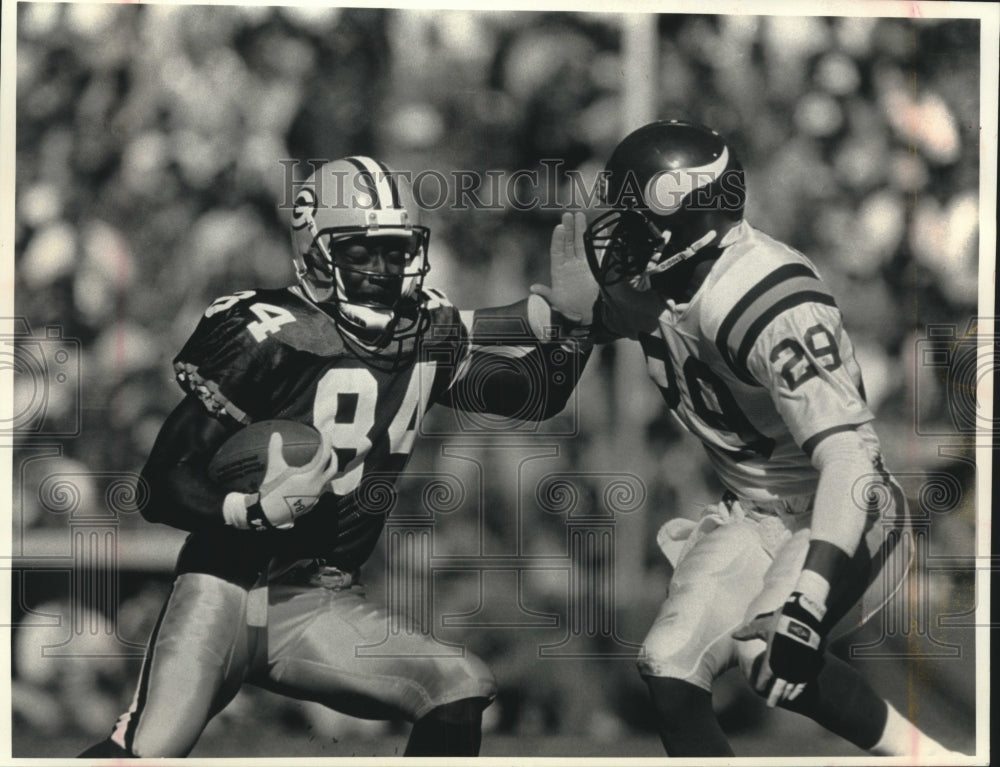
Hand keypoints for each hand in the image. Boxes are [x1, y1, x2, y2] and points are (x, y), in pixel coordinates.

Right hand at [225, 432, 337, 529]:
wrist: (268, 513)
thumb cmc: (272, 490)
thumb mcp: (274, 468)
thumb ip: (276, 449)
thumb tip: (276, 434)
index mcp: (311, 476)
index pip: (325, 456)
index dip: (327, 443)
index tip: (326, 434)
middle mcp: (317, 486)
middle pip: (332, 469)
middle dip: (333, 457)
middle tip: (329, 449)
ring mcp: (315, 497)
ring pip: (327, 481)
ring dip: (326, 471)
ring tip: (320, 464)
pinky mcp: (311, 504)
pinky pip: (319, 491)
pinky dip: (318, 482)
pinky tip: (310, 481)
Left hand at [530, 211, 597, 324]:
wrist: (583, 314)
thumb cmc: (567, 309)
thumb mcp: (556, 303)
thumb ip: (547, 294)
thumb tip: (534, 289)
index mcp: (559, 271)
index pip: (557, 251)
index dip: (558, 240)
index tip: (559, 228)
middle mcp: (569, 265)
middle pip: (568, 244)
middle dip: (568, 229)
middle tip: (568, 215)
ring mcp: (581, 265)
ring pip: (581, 244)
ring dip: (580, 230)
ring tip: (579, 215)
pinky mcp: (593, 268)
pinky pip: (596, 252)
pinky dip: (599, 241)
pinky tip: (601, 230)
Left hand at [733, 590, 826, 706]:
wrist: (804, 617)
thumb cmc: (780, 621)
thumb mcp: (761, 626)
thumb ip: (747, 633)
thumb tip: (733, 636)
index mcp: (772, 658)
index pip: (765, 676)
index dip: (761, 684)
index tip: (758, 689)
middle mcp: (786, 666)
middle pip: (779, 686)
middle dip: (774, 696)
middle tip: (771, 705)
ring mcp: (799, 667)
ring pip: (792, 686)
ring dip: (787, 694)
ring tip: (783, 700)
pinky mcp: (809, 664)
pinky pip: (804, 681)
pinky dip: (799, 689)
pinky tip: (797, 693)